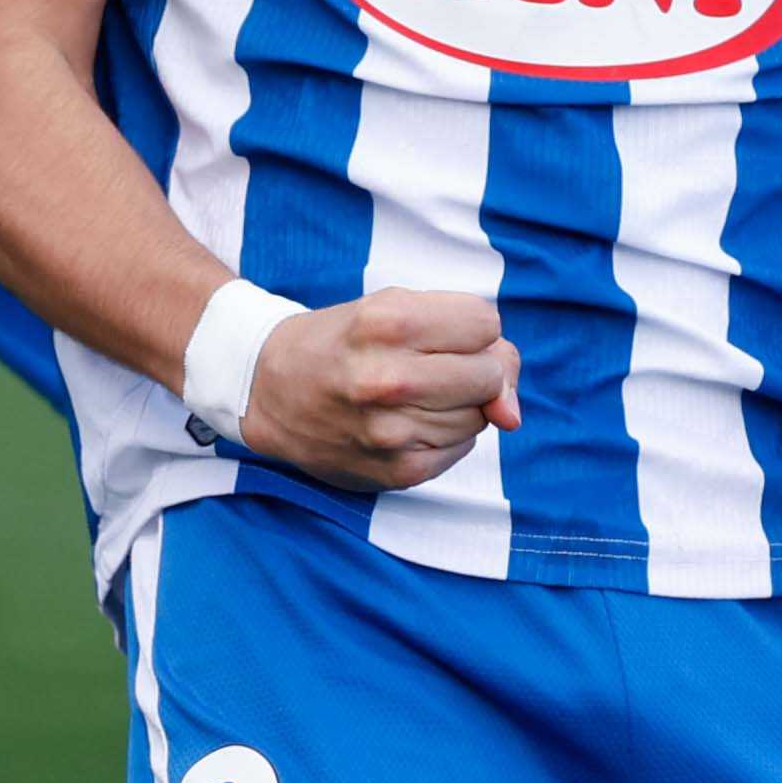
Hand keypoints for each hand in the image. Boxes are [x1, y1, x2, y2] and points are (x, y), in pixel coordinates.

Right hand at [236, 290, 520, 495]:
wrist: (268, 391)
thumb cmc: (344, 342)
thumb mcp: (395, 310)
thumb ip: (472, 340)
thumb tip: (513, 415)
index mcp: (388, 322)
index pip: (487, 323)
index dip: (468, 327)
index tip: (436, 333)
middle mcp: (389, 378)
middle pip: (490, 373)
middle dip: (472, 367)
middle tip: (427, 366)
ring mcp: (393, 431)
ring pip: (481, 416)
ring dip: (458, 404)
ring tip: (409, 395)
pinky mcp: (398, 472)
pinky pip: (462, 448)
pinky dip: (445, 435)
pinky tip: (407, 423)